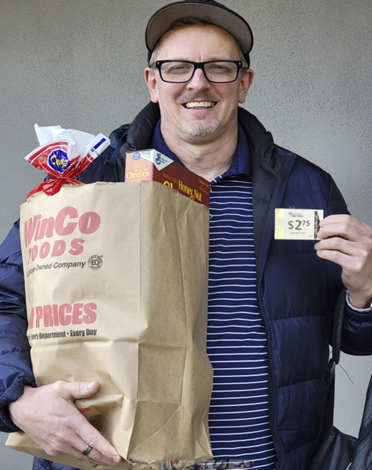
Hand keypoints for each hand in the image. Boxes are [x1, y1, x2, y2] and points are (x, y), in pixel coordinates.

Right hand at [8, 381, 125, 465]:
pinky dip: (84, 456)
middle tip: (123, 462)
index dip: (107, 449)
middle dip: (108, 459)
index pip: (92, 439)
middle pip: (91, 452)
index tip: (119, 456)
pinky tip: (93, 454)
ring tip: (112, 460)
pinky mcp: (53, 449)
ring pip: (83, 456)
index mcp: (70, 421)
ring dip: (98, 459)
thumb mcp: (62, 387)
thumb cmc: (42, 398)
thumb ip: (80, 388)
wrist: (21, 409)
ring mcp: (58, 445)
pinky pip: (73, 455)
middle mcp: (65, 437)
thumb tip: (96, 385)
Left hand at [314, 214, 371, 307]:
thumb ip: (344, 234)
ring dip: (322, 243)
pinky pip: (334, 255)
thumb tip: (324, 226)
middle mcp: (367, 241)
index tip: (322, 224)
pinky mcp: (355, 265)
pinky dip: (323, 253)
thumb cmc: (358, 259)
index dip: (332, 219)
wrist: (366, 280)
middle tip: (319, 234)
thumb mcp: (356, 242)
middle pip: (343, 227)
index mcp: (367, 232)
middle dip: (327, 229)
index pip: (348, 219)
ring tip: (318, 246)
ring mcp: (362, 253)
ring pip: (336, 242)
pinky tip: (320, 253)